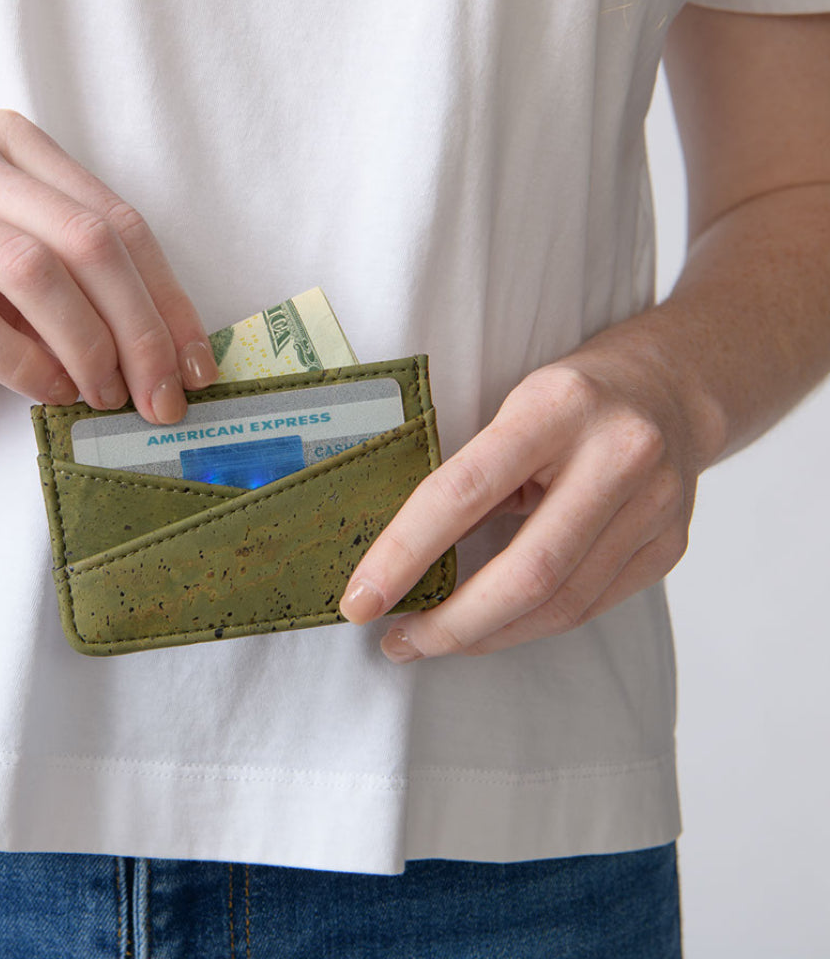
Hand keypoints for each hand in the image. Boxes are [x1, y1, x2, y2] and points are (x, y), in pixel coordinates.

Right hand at [0, 110, 218, 418]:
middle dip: (139, 331)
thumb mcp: (31, 298)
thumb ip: (92, 301)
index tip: (196, 371)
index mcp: (12, 147)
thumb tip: (177, 358)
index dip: (168, 302)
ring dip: (86, 347)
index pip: (118, 223)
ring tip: (101, 397)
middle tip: (159, 400)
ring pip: (31, 269)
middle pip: (85, 240)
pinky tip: (48, 393)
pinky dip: (23, 364)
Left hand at [339, 330, 713, 660]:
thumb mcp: (511, 410)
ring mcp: (655, 506)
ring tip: (432, 640)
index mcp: (558, 406)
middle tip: (396, 641)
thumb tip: (397, 557)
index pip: (465, 490)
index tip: (360, 599)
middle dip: (451, 623)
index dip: (404, 552)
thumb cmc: (571, 398)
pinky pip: (589, 607)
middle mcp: (618, 455)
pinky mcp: (669, 546)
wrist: (671, 389)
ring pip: (561, 604)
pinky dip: (529, 625)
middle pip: (528, 572)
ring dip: (486, 635)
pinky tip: (491, 625)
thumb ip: (469, 477)